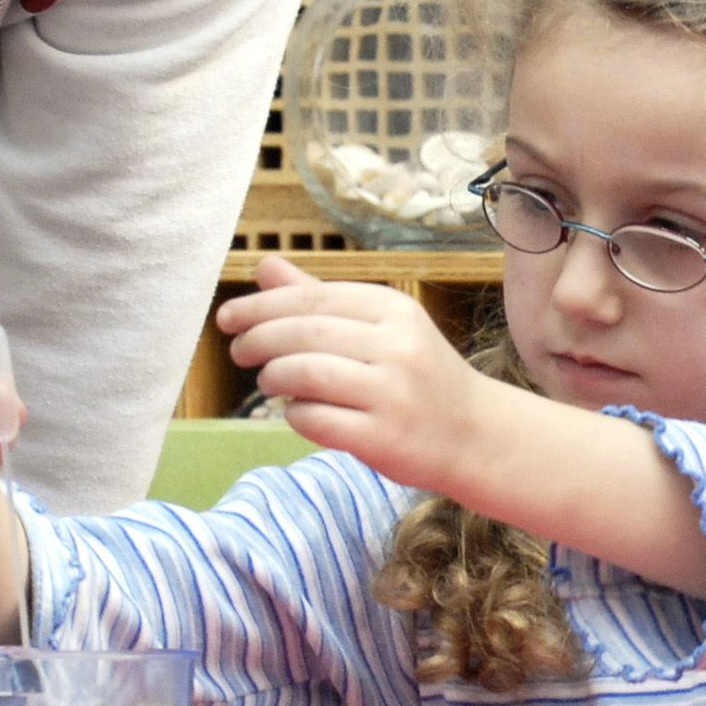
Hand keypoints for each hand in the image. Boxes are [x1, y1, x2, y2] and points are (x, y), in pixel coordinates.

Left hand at [217, 255, 497, 491]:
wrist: (477, 435)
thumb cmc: (418, 377)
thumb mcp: (381, 327)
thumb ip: (320, 298)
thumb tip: (264, 267)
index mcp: (395, 310)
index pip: (312, 297)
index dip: (261, 306)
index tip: (228, 318)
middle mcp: (397, 346)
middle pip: (303, 333)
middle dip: (258, 340)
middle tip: (239, 352)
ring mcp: (392, 394)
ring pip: (305, 374)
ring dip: (273, 378)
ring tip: (269, 383)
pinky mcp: (383, 438)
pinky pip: (317, 420)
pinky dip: (295, 414)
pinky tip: (298, 411)